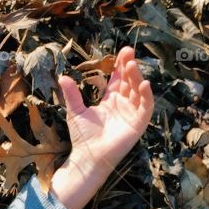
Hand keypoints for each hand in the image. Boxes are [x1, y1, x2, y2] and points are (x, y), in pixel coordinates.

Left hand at [51, 46, 153, 208]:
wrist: (88, 157)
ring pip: (137, 91)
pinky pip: (146, 107)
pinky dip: (146, 95)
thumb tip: (62, 76)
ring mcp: (132, 114)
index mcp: (110, 101)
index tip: (122, 52)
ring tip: (131, 65)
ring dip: (137, 77)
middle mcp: (123, 105)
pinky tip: (144, 84)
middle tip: (128, 53)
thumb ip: (71, 94)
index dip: (121, 66)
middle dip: (129, 67)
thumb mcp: (75, 111)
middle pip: (129, 82)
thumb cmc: (82, 137)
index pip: (118, 79)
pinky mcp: (138, 124)